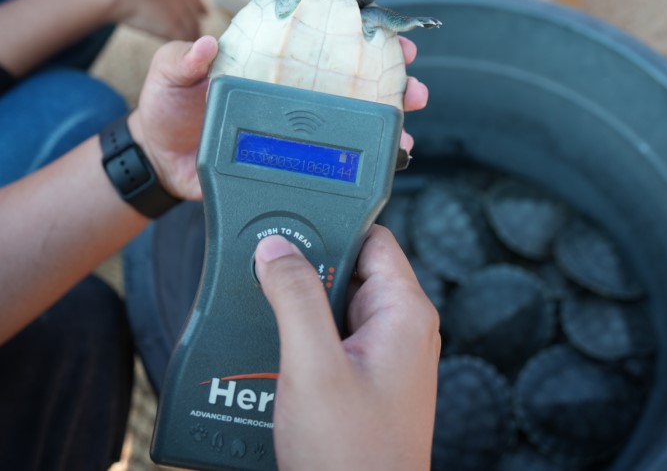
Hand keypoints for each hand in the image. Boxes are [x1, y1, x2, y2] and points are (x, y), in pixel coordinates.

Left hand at [133, 35, 427, 199]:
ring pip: (353, 114)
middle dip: (388, 74)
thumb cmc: (166, 108)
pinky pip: (337, 154)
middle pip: (349, 74)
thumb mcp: (167, 76)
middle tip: (412, 79)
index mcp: (267, 57)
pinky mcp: (296, 157)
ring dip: (388, 115)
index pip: (317, 34)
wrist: (161, 163)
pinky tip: (392, 157)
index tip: (384, 28)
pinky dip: (367, 154)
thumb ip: (183, 61)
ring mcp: (297, 123)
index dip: (355, 28)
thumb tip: (206, 45)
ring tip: (409, 120)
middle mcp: (290, 86)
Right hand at [254, 227, 440, 470]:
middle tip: (263, 271)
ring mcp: (383, 357)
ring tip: (261, 312)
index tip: (290, 220)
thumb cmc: (351, 457)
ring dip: (297, 306)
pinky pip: (330, 339)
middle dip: (305, 269)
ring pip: (334, 305)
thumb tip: (278, 249)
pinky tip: (270, 346)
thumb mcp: (313, 366)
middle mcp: (400, 330)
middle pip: (348, 269)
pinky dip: (300, 336)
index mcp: (404, 313)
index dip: (331, 224)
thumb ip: (295, 299)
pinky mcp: (363, 381)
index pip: (373, 237)